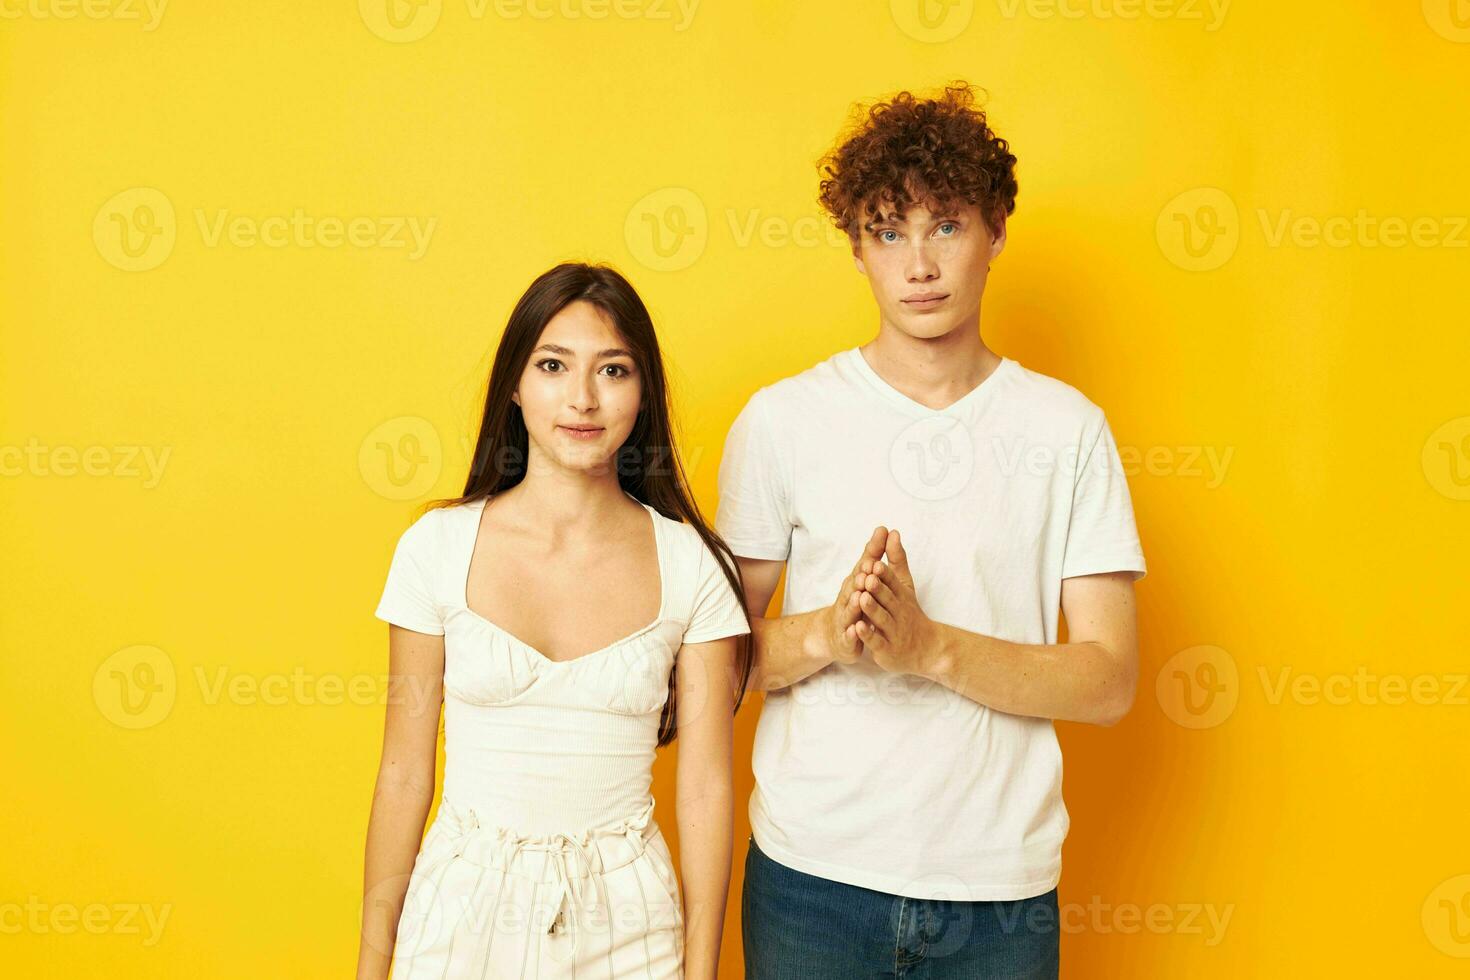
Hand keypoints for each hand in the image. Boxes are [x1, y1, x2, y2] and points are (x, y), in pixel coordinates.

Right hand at [824, 526, 890, 664]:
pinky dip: (852, 633)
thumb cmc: (853, 601)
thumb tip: (885, 529)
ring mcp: (845, 618)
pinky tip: (856, 630)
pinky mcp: (846, 639)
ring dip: (854, 604)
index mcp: (855, 583)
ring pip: (850, 610)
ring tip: (860, 597)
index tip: (880, 538)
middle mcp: (848, 597)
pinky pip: (848, 636)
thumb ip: (874, 555)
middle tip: (869, 568)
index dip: (871, 553)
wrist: (833, 634)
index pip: (864, 565)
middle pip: (854, 586)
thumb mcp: (864, 577)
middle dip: (861, 577)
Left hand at [854, 530, 938, 676]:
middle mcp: (898, 612)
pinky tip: (858, 627)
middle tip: (867, 576)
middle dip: (877, 588)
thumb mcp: (905, 584)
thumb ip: (897, 559)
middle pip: (888, 599)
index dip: (883, 573)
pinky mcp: (886, 649)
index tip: (873, 562)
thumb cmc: (909, 612)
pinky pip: (877, 641)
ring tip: (861, 598)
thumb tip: (892, 531)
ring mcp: (893, 631)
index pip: (893, 582)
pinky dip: (868, 635)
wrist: (926, 648)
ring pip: (882, 619)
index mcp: (901, 596)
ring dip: (872, 609)